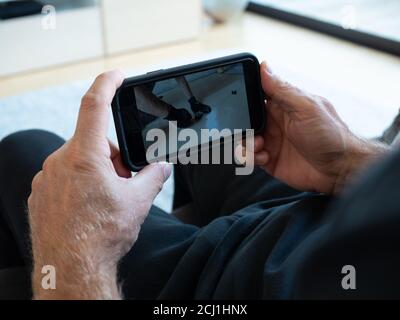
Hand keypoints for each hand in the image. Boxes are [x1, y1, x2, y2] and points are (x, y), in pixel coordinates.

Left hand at [28, 71, 171, 298]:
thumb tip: (162, 167)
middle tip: (125, 182)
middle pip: (93, 142)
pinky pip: (64, 177)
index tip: (117, 75)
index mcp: (84, 156)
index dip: (107, 84)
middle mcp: (60, 162)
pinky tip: (89, 209)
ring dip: (97, 172)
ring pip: (78, 161)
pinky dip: (80, 184)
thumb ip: (154, 176)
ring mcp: (46, 178)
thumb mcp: (138, 201)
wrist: (72, 268)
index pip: (95, 105)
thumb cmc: (101, 235)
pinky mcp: (40, 194)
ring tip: (108, 201)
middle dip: (113, 157)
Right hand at [252, 62, 387, 193]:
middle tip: (251, 130)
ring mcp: (272, 141)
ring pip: (244, 138)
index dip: (244, 96)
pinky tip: (265, 158)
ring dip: (246, 143)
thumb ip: (282, 89)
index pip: (256, 94)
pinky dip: (251, 158)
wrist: (339, 170)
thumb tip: (265, 67)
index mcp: (283, 104)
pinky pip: (250, 157)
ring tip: (259, 146)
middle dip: (241, 124)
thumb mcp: (306, 107)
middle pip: (246, 118)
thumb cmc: (331, 135)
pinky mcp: (270, 159)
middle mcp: (275, 122)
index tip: (236, 101)